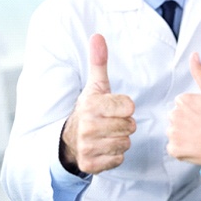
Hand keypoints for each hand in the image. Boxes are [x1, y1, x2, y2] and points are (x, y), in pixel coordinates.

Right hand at [60, 34, 135, 174]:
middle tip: (110, 122)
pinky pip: (119, 159)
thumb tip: (98, 35)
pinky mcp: (90, 165)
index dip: (126, 107)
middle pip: (130, 126)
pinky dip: (115, 155)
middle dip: (125, 124)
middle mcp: (88, 126)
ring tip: (107, 134)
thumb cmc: (90, 109)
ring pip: (126, 143)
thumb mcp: (96, 85)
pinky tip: (104, 148)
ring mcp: (88, 147)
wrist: (69, 139)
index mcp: (91, 105)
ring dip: (120, 140)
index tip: (114, 107)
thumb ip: (99, 62)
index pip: (129, 106)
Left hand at [166, 53, 200, 175]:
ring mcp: (173, 132)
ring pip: (175, 133)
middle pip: (177, 118)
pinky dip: (183, 150)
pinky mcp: (173, 148)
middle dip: (188, 123)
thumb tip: (193, 54)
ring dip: (185, 137)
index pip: (182, 106)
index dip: (195, 112)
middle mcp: (174, 114)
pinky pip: (174, 148)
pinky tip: (196, 148)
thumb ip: (200, 73)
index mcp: (183, 99)